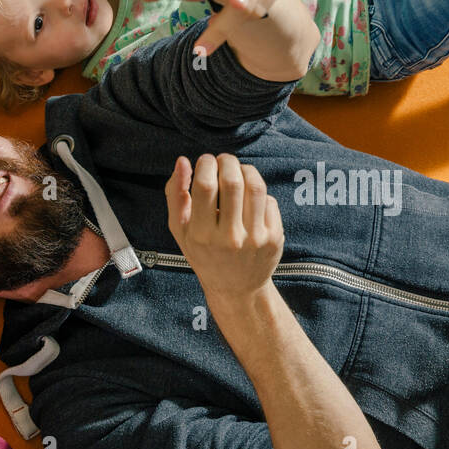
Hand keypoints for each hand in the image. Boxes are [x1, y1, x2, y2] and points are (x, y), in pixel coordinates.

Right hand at [165, 154, 282, 301]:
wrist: (235, 287)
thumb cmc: (203, 253)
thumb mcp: (180, 229)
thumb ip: (175, 194)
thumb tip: (182, 162)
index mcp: (200, 235)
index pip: (205, 186)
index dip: (206, 164)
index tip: (205, 161)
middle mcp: (228, 238)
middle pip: (232, 182)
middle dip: (227, 162)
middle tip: (222, 161)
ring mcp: (254, 239)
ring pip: (255, 187)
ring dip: (246, 169)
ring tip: (237, 171)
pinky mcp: (274, 238)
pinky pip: (269, 201)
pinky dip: (258, 192)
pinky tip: (249, 198)